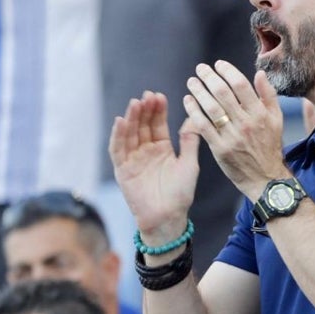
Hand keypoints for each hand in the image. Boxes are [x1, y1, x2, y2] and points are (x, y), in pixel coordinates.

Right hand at [109, 91, 199, 241]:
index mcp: (162, 148)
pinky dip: (118, 136)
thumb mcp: (189, 164)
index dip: (158, 110)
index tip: (159, 96)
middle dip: (144, 110)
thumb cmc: (181, 193)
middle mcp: (146, 151)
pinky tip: (120, 121)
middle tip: (147, 95)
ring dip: (131, 118)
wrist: (169, 218)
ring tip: (135, 103)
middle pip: (142, 125)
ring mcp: (133, 159)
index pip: (158, 124)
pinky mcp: (122, 170)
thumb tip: (196, 118)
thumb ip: (189, 141)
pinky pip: (118, 150)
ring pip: (129, 134)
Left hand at [182, 61, 289, 201]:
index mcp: (260, 114)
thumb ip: (269, 95)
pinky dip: (193, 111)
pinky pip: (203, 126)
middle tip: (200, 69)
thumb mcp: (276, 119)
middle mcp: (245, 123)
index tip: (218, 64)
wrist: (266, 178)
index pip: (241, 85)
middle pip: (223, 93)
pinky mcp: (220, 148)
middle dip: (209, 77)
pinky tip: (188, 101)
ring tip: (192, 82)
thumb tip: (259, 73)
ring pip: (211, 108)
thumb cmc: (270, 147)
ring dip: (198, 91)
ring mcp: (231, 136)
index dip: (227, 71)